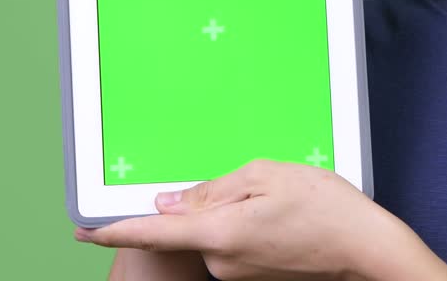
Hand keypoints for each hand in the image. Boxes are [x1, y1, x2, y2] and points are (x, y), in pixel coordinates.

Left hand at [75, 159, 426, 279]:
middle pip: (194, 224)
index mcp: (220, 233)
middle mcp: (222, 262)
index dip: (111, 230)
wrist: (366, 250)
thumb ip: (214, 188)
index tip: (80, 230)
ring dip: (239, 213)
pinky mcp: (252, 276)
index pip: (151, 234)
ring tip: (285, 202)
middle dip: (217, 200)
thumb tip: (171, 203)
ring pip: (218, 232)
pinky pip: (237, 245)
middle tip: (264, 188)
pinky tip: (285, 218)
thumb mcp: (268, 176)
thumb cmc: (326, 209)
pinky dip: (252, 226)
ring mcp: (237, 274)